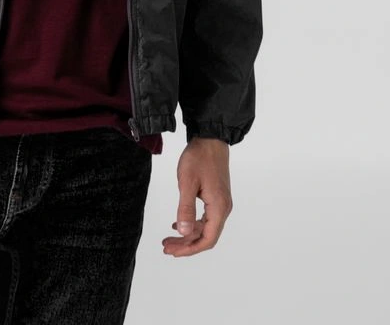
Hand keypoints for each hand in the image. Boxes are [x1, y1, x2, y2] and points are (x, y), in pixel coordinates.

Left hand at [162, 137, 232, 256]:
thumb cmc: (198, 158)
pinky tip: (178, 224)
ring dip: (188, 234)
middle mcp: (223, 209)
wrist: (210, 138)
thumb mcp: (187, 182)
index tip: (173, 252)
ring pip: (205, 228)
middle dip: (186, 244)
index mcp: (219, 208)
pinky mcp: (216, 196)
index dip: (190, 249)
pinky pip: (205, 218)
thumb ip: (185, 209)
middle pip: (206, 236)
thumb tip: (183, 232)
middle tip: (166, 247)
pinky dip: (192, 224)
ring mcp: (221, 203)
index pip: (207, 239)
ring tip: (169, 239)